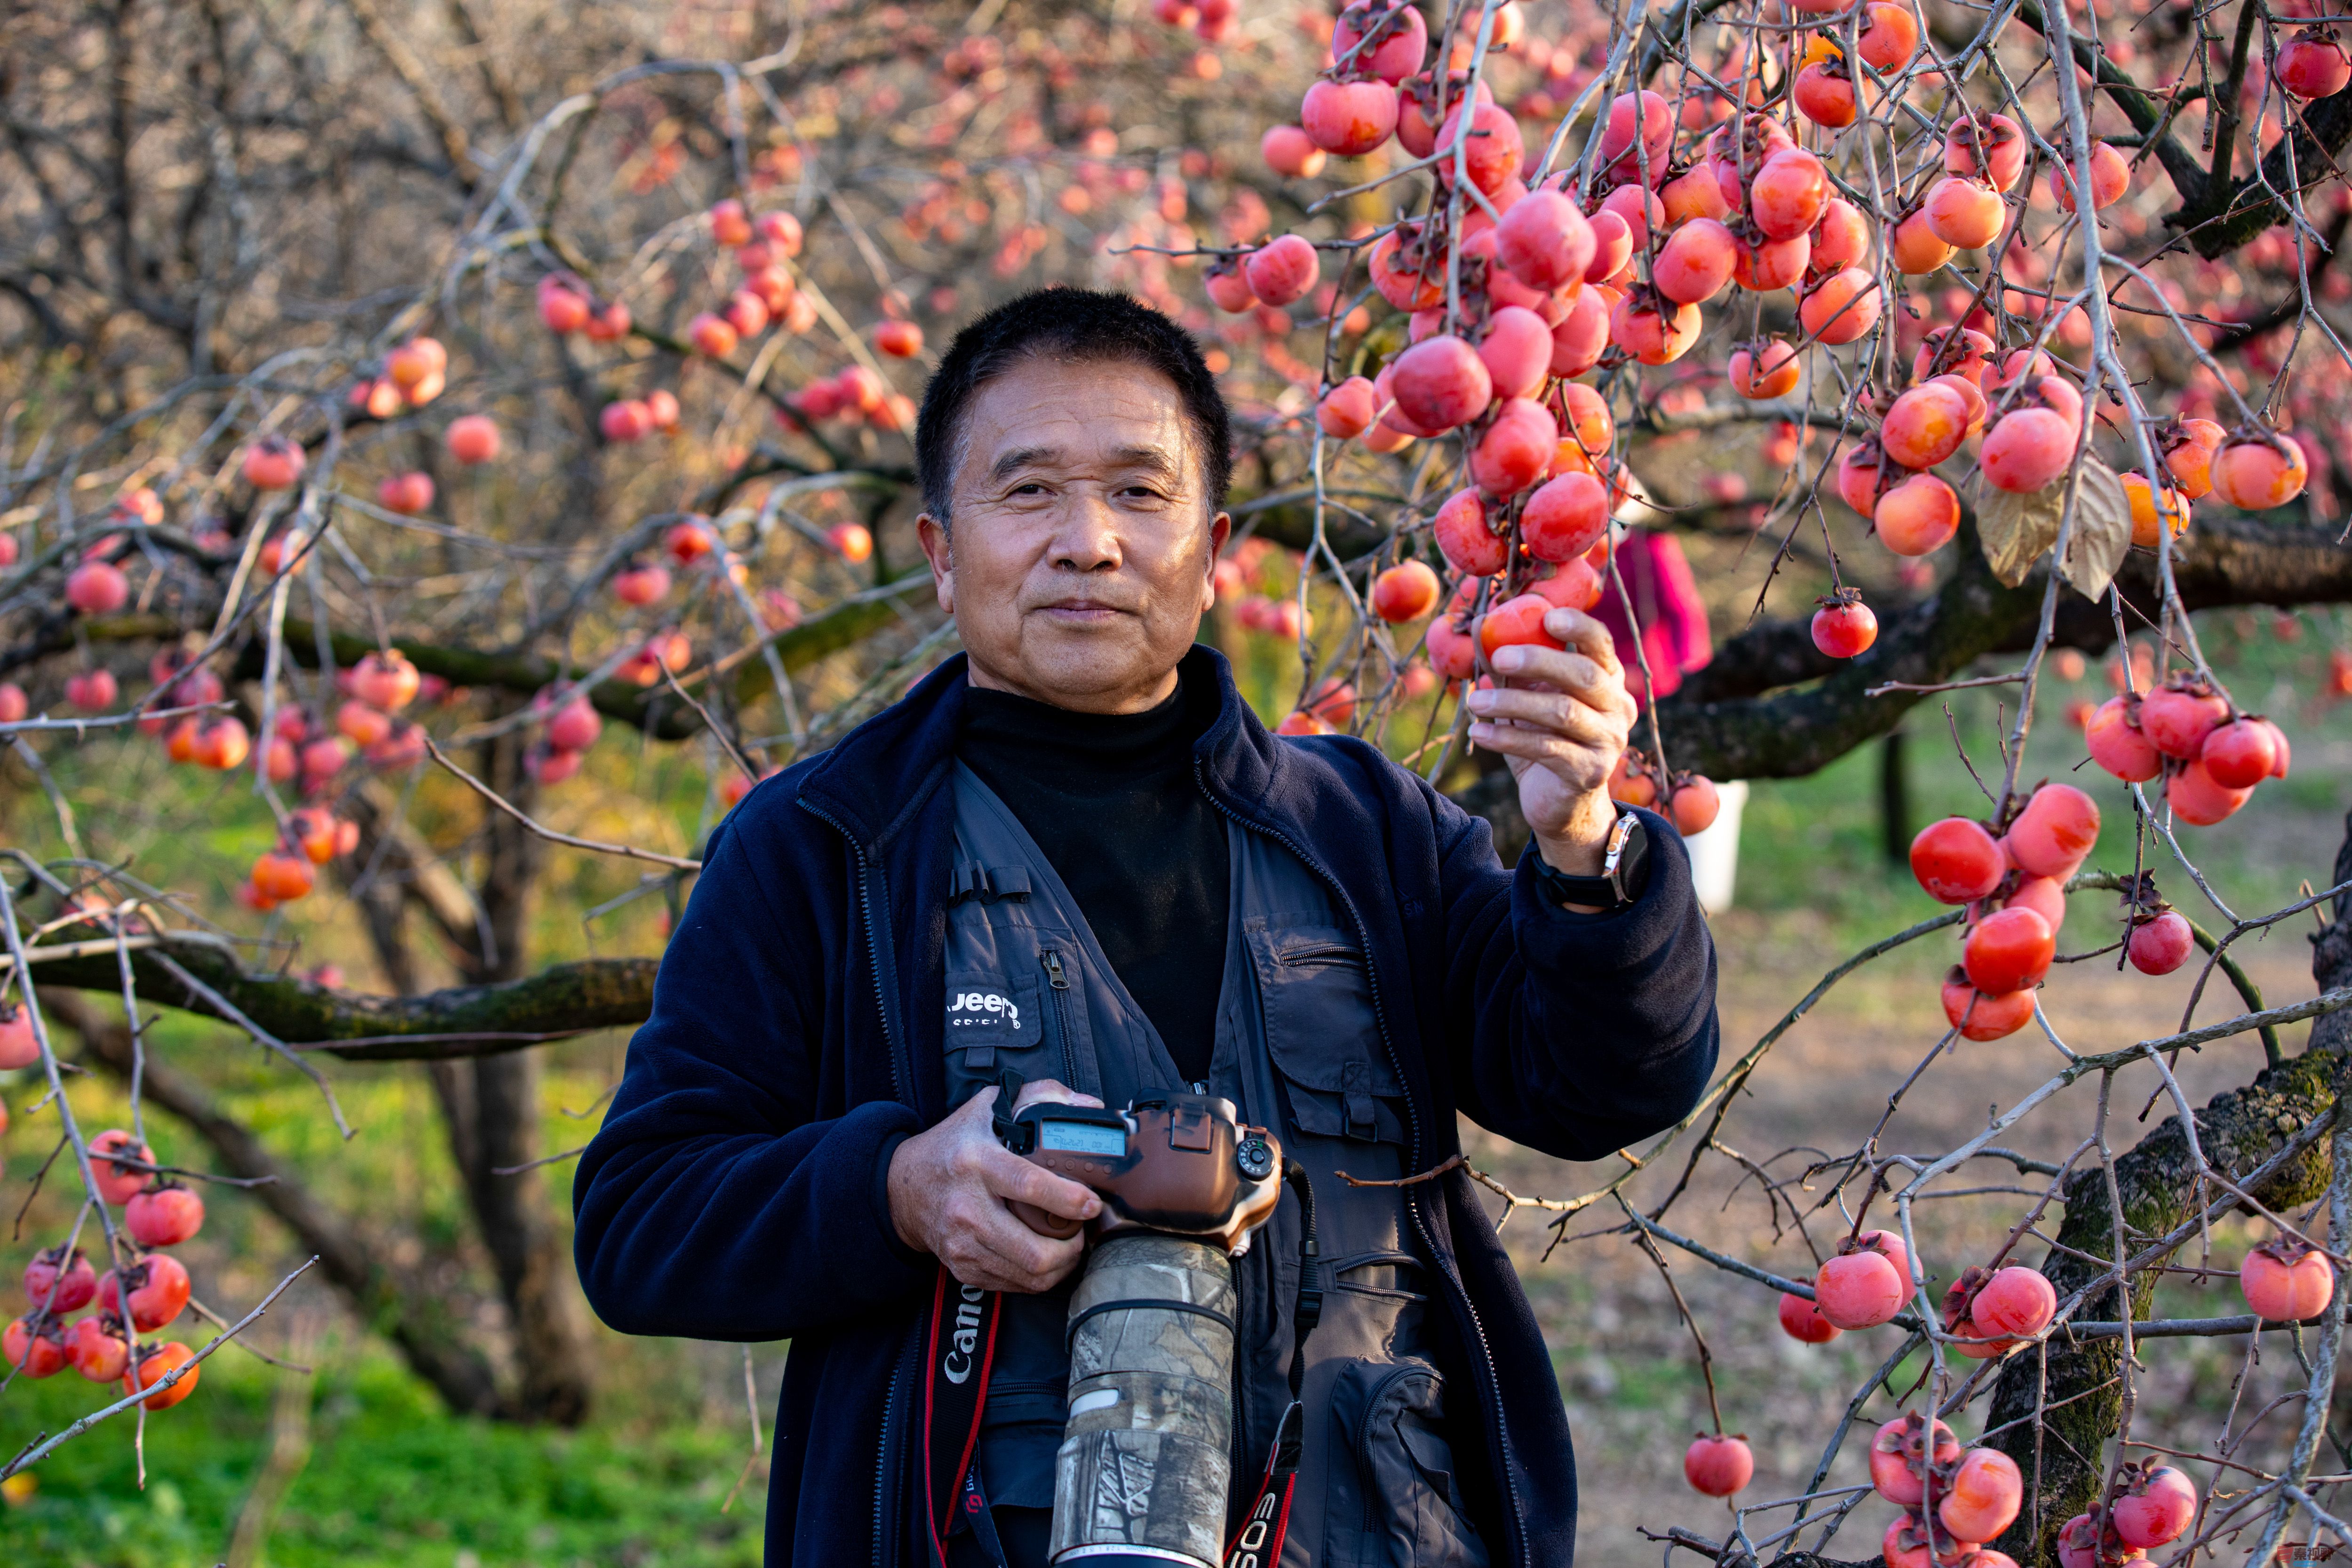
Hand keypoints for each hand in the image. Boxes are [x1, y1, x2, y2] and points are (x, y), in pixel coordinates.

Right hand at [887, 1079, 1103, 1292]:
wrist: (905, 1189)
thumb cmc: (954, 1144)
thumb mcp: (989, 1107)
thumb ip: (1040, 1097)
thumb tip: (1088, 1106)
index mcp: (977, 1162)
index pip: (1028, 1185)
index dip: (1067, 1199)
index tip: (1091, 1203)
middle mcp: (967, 1207)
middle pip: (1032, 1250)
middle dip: (1071, 1247)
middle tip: (1082, 1231)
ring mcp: (963, 1244)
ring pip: (1028, 1275)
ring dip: (1061, 1266)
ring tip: (1069, 1244)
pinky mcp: (963, 1268)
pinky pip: (1014, 1286)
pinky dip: (1039, 1277)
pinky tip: (1046, 1257)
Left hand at [1463, 607, 1638, 876]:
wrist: (1562, 805)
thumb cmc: (1544, 740)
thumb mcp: (1529, 700)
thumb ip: (1512, 667)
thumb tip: (1481, 625)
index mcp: (1608, 681)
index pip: (1601, 645)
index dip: (1579, 627)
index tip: (1549, 617)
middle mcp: (1618, 708)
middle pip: (1584, 675)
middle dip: (1540, 661)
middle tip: (1499, 658)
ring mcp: (1609, 741)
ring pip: (1562, 712)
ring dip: (1513, 703)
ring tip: (1474, 702)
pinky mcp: (1589, 772)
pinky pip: (1546, 749)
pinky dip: (1507, 738)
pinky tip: (1478, 733)